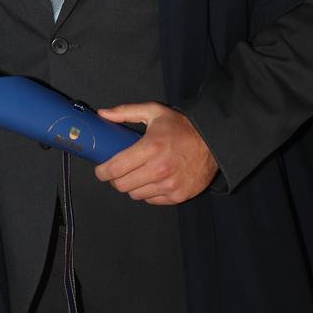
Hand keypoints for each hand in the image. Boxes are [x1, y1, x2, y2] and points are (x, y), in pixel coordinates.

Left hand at [94, 102, 217, 204]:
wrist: (212, 142)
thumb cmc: (180, 126)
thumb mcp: (153, 112)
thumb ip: (125, 112)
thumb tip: (103, 114)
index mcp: (151, 147)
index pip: (116, 168)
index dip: (103, 171)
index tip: (100, 170)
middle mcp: (159, 169)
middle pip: (123, 185)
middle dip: (115, 179)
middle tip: (116, 171)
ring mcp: (170, 185)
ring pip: (136, 195)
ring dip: (131, 186)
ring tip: (135, 174)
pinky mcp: (178, 196)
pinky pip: (152, 200)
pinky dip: (147, 192)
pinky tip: (150, 180)